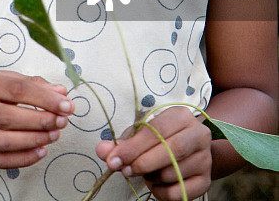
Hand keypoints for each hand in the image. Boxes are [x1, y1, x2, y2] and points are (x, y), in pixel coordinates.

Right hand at [0, 69, 73, 168]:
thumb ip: (30, 84)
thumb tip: (60, 93)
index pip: (15, 89)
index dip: (43, 97)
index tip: (65, 103)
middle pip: (8, 116)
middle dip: (41, 120)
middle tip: (62, 120)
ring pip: (3, 140)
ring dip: (34, 139)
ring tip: (54, 134)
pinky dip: (22, 158)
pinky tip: (40, 150)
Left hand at [96, 107, 211, 200]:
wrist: (188, 152)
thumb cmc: (160, 139)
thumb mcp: (141, 134)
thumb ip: (121, 142)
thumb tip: (101, 151)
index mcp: (180, 116)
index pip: (157, 130)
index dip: (133, 147)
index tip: (113, 160)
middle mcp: (198, 134)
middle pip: (170, 150)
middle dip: (142, 163)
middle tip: (124, 170)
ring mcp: (205, 158)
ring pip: (173, 173)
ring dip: (151, 177)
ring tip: (145, 172)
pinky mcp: (206, 180)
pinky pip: (180, 192)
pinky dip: (161, 192)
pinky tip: (156, 184)